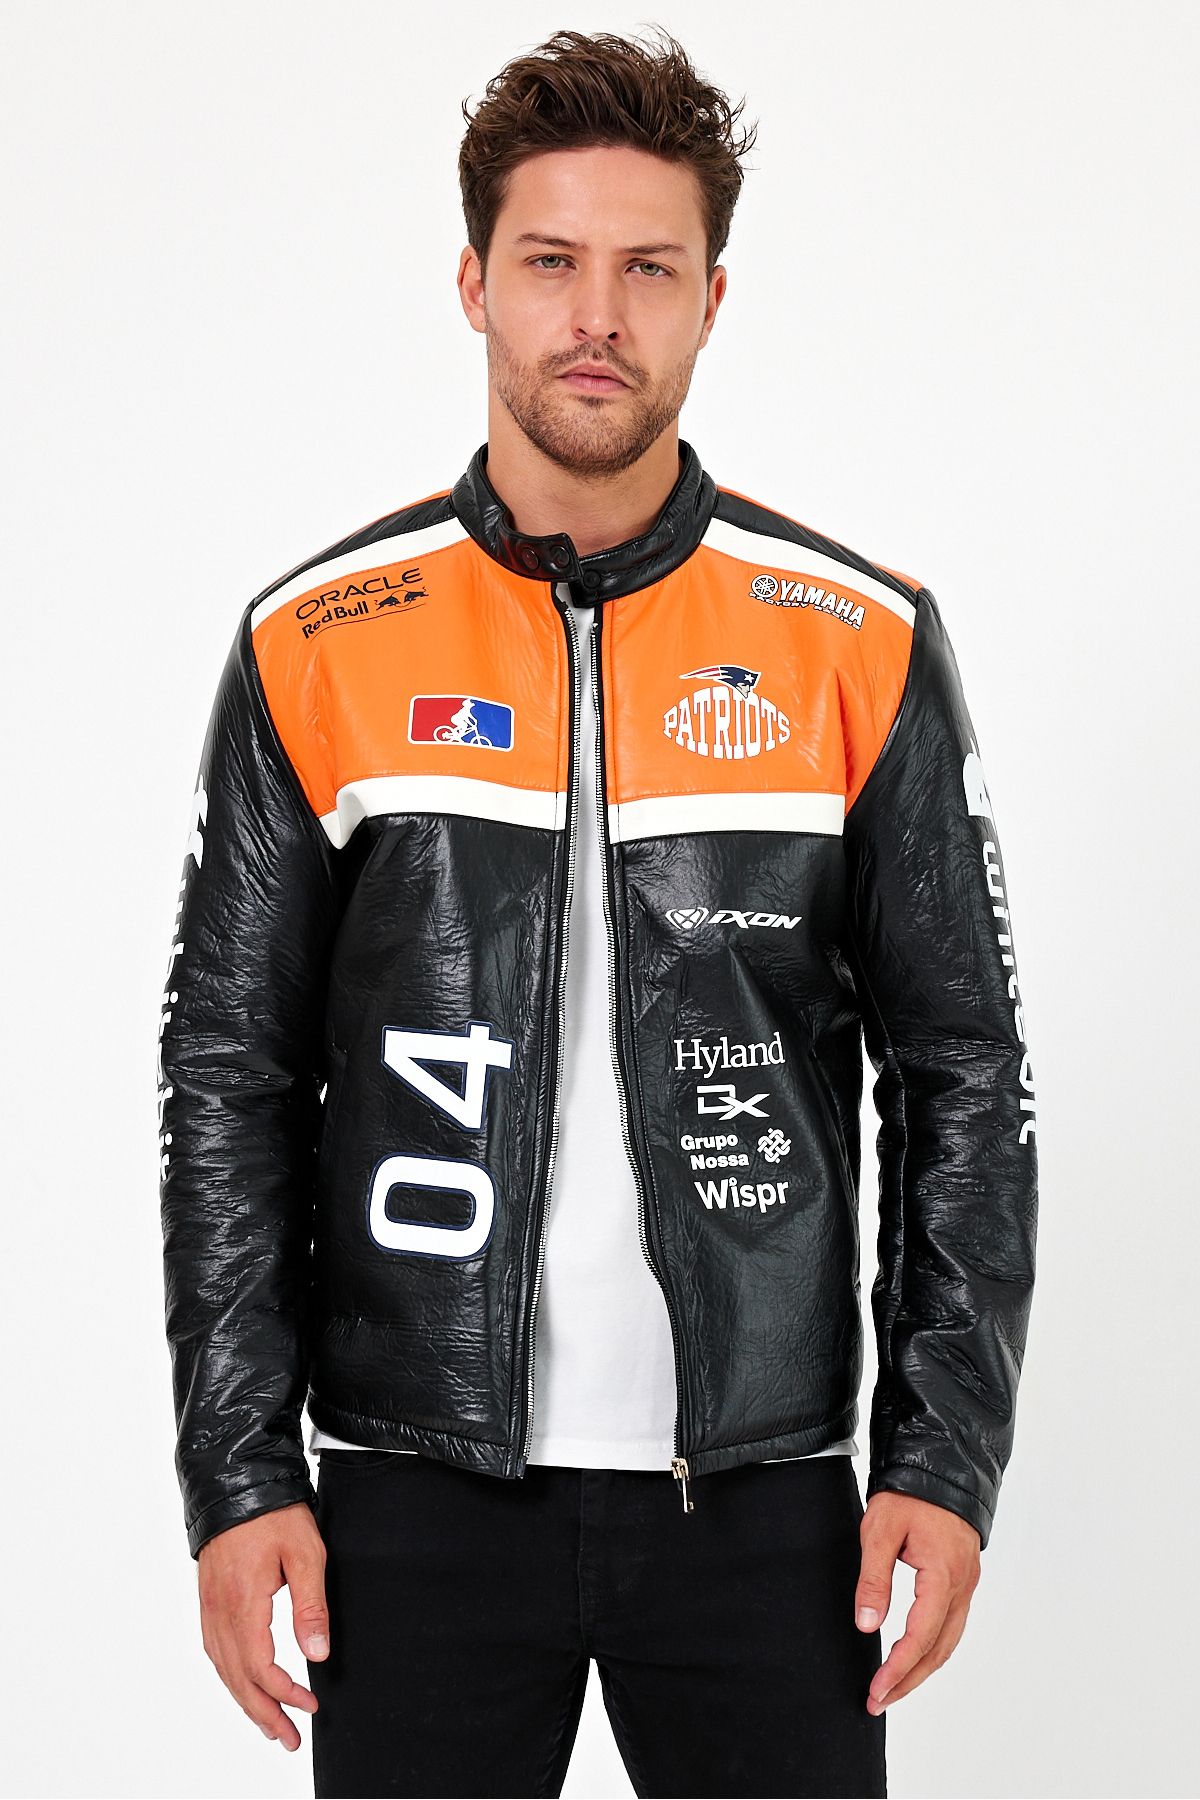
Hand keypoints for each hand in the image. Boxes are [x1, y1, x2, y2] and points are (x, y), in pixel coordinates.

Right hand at [197, 1500, 329, 1749]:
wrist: (236, 1482)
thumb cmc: (274, 1514)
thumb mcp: (305, 1554)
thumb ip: (310, 1607)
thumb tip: (317, 1656)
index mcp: (243, 1604)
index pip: (260, 1668)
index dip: (285, 1694)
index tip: (310, 1705)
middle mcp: (220, 1612)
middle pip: (238, 1679)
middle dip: (264, 1714)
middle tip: (289, 1738)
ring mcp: (209, 1606)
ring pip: (223, 1669)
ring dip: (245, 1701)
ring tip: (269, 1723)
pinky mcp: (208, 1599)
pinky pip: (215, 1650)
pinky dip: (230, 1676)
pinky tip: (244, 1684)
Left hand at [854, 1490, 980, 1713]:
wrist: (940, 1466)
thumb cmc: (909, 1495)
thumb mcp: (880, 1530)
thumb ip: (873, 1579)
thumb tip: (866, 1626)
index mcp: (943, 1576)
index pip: (921, 1636)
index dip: (898, 1668)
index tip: (876, 1690)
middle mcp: (962, 1586)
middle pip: (939, 1649)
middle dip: (909, 1680)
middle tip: (878, 1701)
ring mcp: (967, 1584)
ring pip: (949, 1641)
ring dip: (921, 1668)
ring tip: (891, 1689)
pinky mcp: (963, 1579)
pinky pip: (952, 1625)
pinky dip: (933, 1649)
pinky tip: (913, 1657)